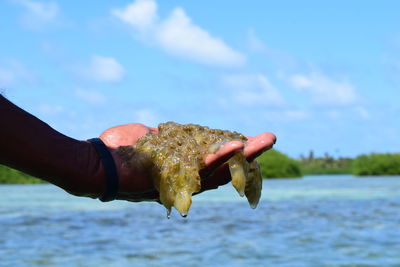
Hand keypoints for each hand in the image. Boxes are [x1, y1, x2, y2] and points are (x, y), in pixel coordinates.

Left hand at [99, 123, 275, 201]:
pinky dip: (219, 158)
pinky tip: (237, 147)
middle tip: (270, 138)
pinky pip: (200, 170)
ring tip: (267, 141)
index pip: (213, 156)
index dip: (231, 148)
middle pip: (224, 165)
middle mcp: (186, 175)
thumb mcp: (148, 138)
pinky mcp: (174, 178)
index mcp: (182, 164)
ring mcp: (181, 178)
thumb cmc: (118, 150)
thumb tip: (170, 132)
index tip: (246, 136)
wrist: (96, 164)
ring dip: (243, 155)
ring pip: (219, 168)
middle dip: (247, 153)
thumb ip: (164, 136)